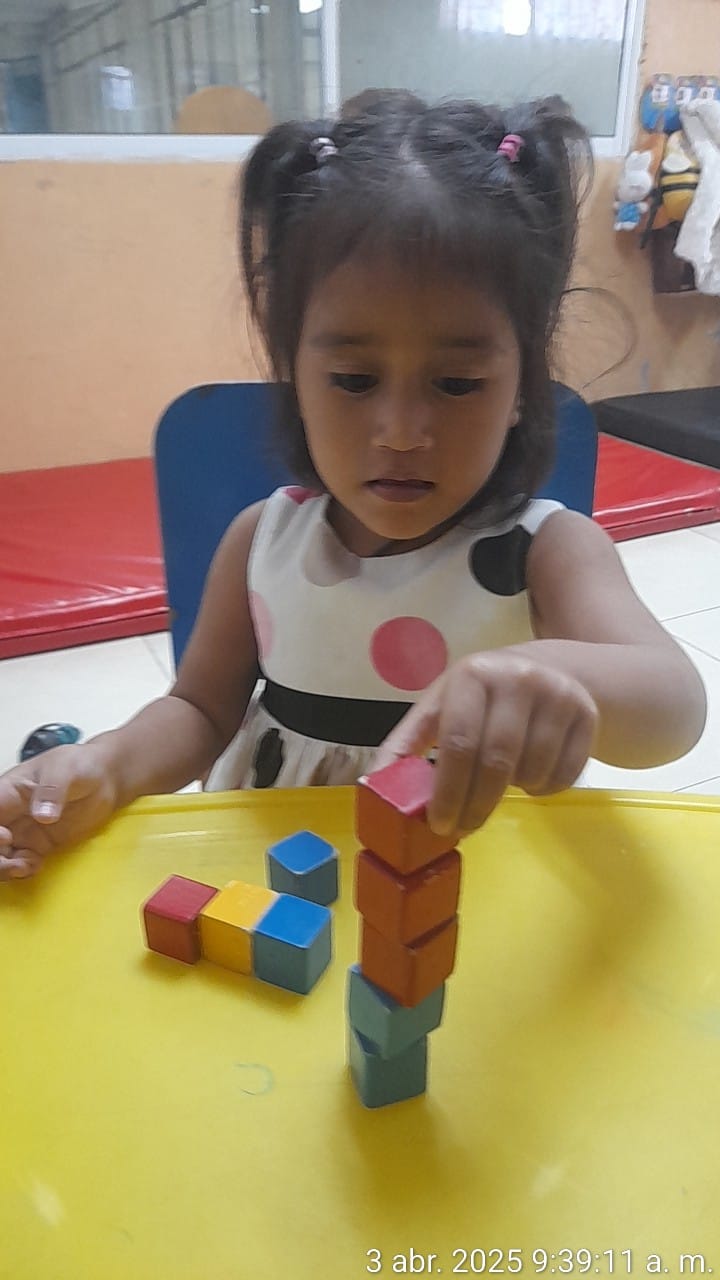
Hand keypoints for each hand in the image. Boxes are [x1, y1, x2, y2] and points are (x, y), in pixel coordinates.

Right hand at [0, 744, 118, 880]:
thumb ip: (52, 790)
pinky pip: (21, 863)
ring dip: (5, 868)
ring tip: (24, 868)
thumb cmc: (80, 765)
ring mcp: (23, 831)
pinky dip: (22, 870)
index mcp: (8, 792)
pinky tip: (35, 867)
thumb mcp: (65, 770)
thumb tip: (42, 816)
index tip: (7, 837)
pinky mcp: (39, 846)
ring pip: (2, 855)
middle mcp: (10, 814)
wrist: (105, 778)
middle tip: (14, 862)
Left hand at [373, 651, 597, 836]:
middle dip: (475, 805)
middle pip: (496, 762)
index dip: (448, 789)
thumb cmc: (482, 698)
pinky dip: (544, 788)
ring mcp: (558, 694)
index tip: (439, 824)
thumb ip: (410, 743)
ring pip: (532, 771)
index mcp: (472, 675)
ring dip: (512, 792)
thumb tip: (373, 786)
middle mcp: (517, 678)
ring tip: (499, 785)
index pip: (458, 742)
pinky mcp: (588, 714)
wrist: (552, 669)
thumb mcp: (442, 706)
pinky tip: (531, 776)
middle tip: (464, 828)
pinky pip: (565, 774)